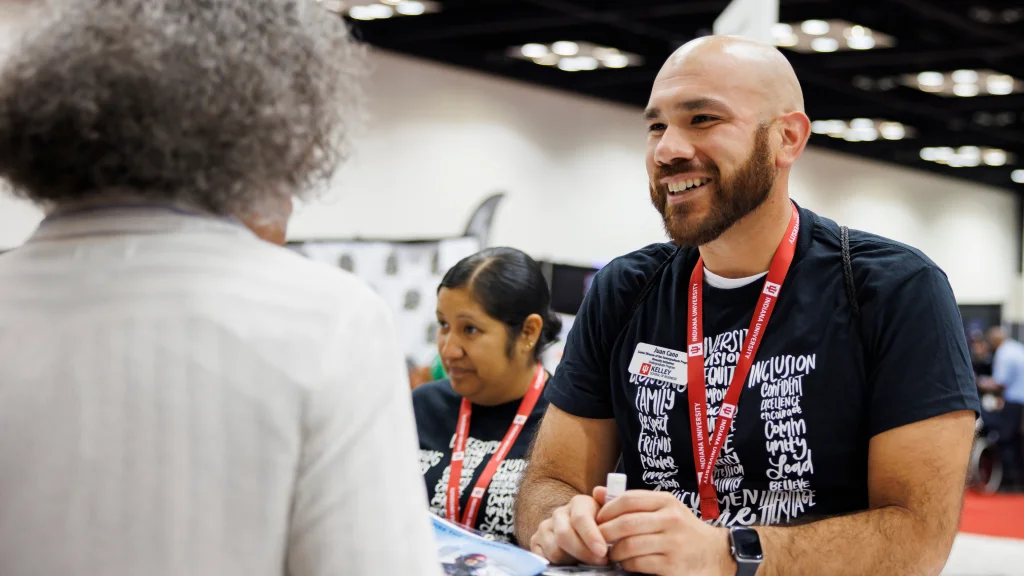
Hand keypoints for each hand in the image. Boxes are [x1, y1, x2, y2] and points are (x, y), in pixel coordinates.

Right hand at [529, 493, 609, 565]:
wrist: (581, 533)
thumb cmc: (600, 526)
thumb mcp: (609, 515)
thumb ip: (609, 503)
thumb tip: (600, 491)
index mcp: (578, 503)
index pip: (580, 518)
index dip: (591, 536)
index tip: (603, 552)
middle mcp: (559, 513)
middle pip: (565, 535)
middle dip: (583, 552)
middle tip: (600, 561)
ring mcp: (545, 528)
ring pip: (555, 551)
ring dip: (573, 560)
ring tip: (587, 561)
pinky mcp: (535, 542)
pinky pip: (544, 558)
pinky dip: (558, 564)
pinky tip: (571, 562)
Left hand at [595, 487, 735, 575]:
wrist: (714, 553)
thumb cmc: (682, 529)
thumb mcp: (663, 508)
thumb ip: (632, 502)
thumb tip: (597, 492)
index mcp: (666, 501)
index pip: (628, 499)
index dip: (607, 510)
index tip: (598, 519)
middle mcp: (670, 520)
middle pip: (626, 524)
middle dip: (605, 533)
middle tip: (597, 539)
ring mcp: (672, 543)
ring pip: (629, 545)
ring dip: (614, 551)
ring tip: (611, 553)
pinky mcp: (672, 565)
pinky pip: (639, 563)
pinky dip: (627, 564)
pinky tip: (626, 563)